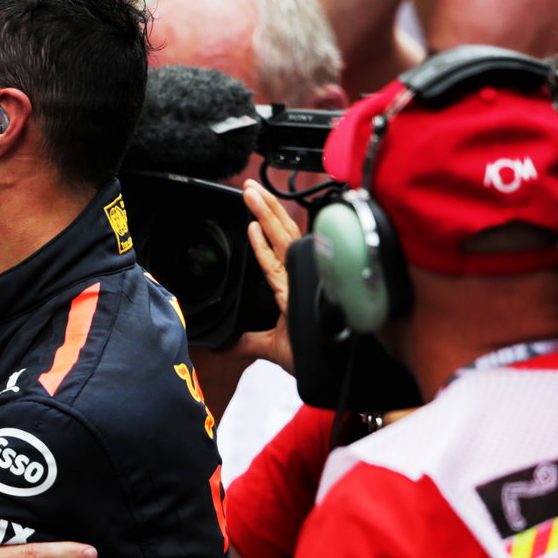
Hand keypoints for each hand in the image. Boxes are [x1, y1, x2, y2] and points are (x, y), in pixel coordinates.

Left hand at [227, 180, 300, 374]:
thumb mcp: (271, 349)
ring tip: (252, 193)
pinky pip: (280, 261)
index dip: (267, 228)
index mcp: (292, 286)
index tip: (253, 210)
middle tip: (249, 186)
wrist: (331, 370)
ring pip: (285, 239)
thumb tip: (225, 346)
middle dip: (267, 208)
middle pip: (284, 234)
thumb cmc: (314, 356)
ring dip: (268, 213)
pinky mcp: (300, 290)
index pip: (278, 250)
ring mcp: (302, 280)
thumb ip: (249, 342)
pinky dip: (267, 244)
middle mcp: (299, 278)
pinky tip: (255, 226)